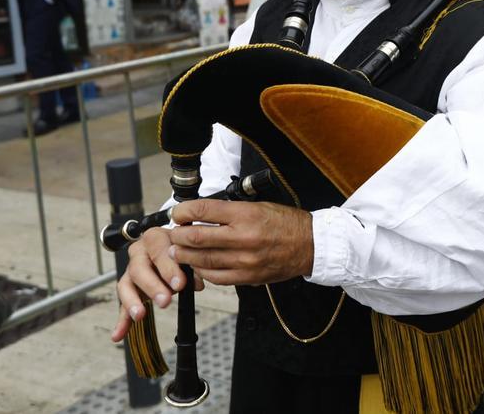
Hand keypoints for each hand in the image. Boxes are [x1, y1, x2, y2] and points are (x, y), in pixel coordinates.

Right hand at [112, 227, 201, 341]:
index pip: (159, 250)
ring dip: (132, 302)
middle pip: (139, 268)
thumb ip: (193, 266)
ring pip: (126, 285)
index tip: (180, 284)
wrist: (174, 247)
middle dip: (152, 286)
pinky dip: (121, 321)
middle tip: (165, 300)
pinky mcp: (129, 288)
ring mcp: (131, 270)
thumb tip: (196, 283)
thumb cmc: (182, 249)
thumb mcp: (190, 252)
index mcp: (156, 238)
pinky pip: (123, 305)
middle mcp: (139, 252)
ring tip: (140, 315)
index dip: (169, 267)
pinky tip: (118, 335)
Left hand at [167, 199, 314, 286]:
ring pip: (202, 260)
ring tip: (178, 251)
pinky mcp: (248, 277)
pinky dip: (202, 271)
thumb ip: (229, 212)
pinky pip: (216, 277)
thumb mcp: (259, 206)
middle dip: (178, 236)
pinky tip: (199, 265)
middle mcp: (244, 238)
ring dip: (185, 255)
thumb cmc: (286, 223)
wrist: (310, 245)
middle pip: (196, 237)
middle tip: (173, 234)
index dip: (183, 212)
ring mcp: (245, 260)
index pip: (204, 210)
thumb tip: (201, 214)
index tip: (178, 214)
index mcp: (247, 215)